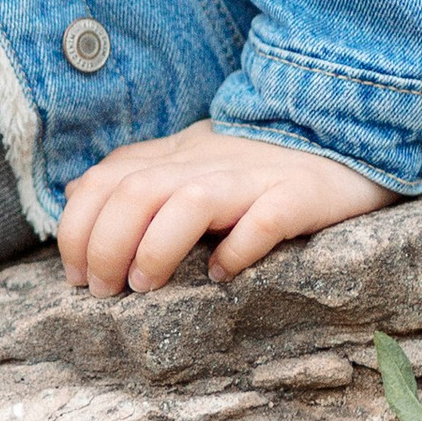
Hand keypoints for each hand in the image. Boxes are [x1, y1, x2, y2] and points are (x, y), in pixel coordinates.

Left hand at [57, 121, 390, 295]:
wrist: (347, 130)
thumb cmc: (260, 160)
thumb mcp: (188, 158)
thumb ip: (135, 173)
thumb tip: (75, 192)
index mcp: (177, 154)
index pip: (106, 179)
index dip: (77, 226)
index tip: (74, 274)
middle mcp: (206, 162)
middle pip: (134, 191)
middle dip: (104, 244)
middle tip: (104, 291)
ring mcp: (253, 178)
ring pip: (188, 202)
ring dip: (154, 248)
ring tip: (144, 287)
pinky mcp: (299, 196)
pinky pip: (265, 221)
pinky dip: (237, 250)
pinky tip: (224, 276)